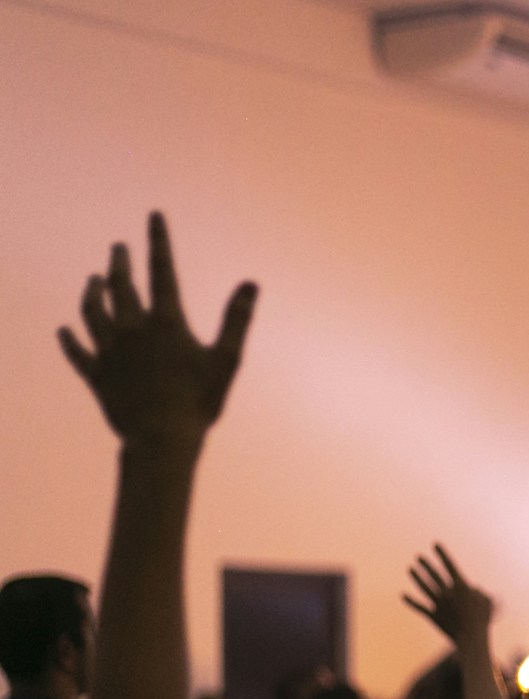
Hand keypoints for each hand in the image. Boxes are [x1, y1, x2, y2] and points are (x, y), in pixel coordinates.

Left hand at [58, 212, 256, 451]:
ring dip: (91, 293)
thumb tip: (251, 284)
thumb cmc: (199, 402)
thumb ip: (236, 320)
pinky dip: (69, 340)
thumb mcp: (227, 361)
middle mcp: (132, 330)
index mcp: (165, 323)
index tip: (153, 215)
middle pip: (121, 286)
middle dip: (119, 262)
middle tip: (117, 247)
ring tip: (92, 280)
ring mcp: (110, 352)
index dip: (158, 240)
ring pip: (92, 312)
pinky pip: (78, 352)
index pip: (162, 271)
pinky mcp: (97, 375)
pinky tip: (63, 330)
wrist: (160, 439)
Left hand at [403, 543, 494, 644]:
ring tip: (410, 568)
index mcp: (461, 586)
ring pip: (425, 587)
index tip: (435, 544)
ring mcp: (438, 604)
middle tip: (418, 556)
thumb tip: (474, 589)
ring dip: (417, 577)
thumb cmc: (483, 619)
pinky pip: (420, 607)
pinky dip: (411, 601)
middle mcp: (447, 593)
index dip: (442, 554)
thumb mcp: (487, 602)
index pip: (449, 565)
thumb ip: (480, 593)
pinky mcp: (433, 616)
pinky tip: (403, 595)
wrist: (471, 637)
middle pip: (434, 575)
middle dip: (426, 564)